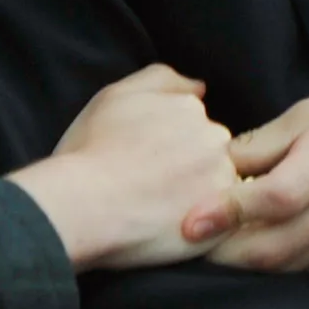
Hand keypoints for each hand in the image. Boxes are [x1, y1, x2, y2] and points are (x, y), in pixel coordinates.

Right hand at [10, 65, 242, 269]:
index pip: (193, 125)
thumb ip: (161, 79)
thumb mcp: (115, 95)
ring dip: (197, 197)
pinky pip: (219, 225)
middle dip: (188, 168)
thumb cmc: (90, 151)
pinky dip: (201, 228)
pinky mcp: (223, 222)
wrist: (85, 205)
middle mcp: (214, 138)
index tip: (145, 160)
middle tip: (151, 186)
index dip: (169, 146)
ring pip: (216, 188)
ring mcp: (222, 180)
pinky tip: (168, 229)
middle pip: (211, 153)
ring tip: (158, 211)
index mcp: (190, 108)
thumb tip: (199, 87)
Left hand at [203, 77, 308, 271]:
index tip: (188, 221)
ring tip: (212, 252)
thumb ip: (274, 137)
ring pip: (291, 266)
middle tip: (188, 244)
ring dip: (248, 264)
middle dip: (224, 252)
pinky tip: (259, 253)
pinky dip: (282, 265)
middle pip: (273, 247)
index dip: (224, 213)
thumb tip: (226, 159)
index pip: (270, 199)